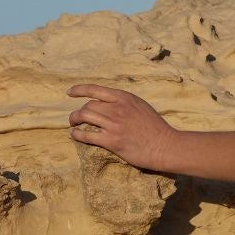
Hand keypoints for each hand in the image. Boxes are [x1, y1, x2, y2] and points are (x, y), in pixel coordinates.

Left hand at [67, 81, 181, 173]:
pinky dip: (77, 133)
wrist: (165, 145)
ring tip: (74, 124)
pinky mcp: (112, 141)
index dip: (79, 90)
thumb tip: (108, 102)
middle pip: (88, 105)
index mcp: (125, 98)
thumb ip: (124, 102)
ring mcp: (114, 124)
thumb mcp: (141, 106)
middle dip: (79, 111)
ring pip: (84, 116)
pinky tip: (75, 134)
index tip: (70, 92)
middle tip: (76, 118)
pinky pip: (86, 134)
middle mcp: (117, 108)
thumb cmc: (156, 128)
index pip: (95, 90)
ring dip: (74, 120)